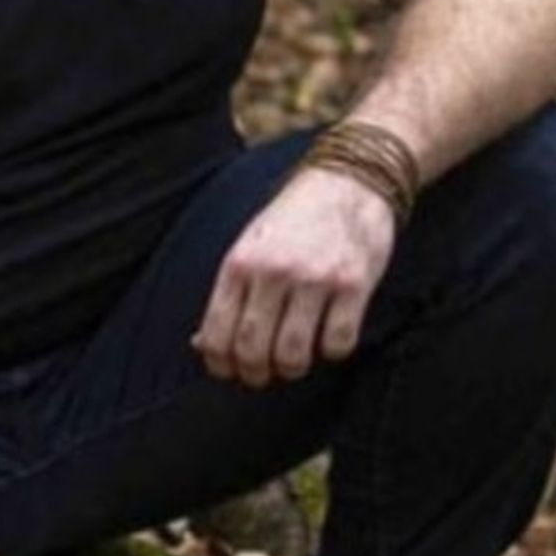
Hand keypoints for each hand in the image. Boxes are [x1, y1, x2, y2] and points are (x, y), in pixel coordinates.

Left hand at [191, 165, 396, 386]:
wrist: (348, 181)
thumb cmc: (293, 219)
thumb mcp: (249, 245)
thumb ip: (229, 293)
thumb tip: (201, 344)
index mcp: (240, 263)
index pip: (217, 333)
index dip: (220, 365)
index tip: (229, 371)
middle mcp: (273, 272)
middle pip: (252, 350)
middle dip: (254, 374)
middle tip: (262, 374)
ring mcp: (314, 279)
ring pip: (293, 354)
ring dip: (292, 368)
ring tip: (294, 360)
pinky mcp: (354, 285)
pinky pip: (337, 343)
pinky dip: (332, 350)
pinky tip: (328, 336)